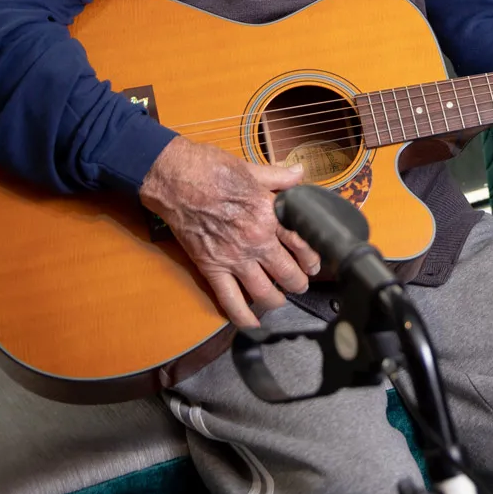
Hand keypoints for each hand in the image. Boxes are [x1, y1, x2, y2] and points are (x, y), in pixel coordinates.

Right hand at [139, 135, 322, 327]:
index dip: (313, 258)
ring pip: (264, 292)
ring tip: (280, 299)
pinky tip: (253, 324)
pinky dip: (243, 317)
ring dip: (276, 300)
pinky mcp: (211, 268)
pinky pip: (230, 301)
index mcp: (271, 214)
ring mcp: (234, 258)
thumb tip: (300, 173)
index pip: (303, 244)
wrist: (177, 179)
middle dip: (298, 283)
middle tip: (300, 284)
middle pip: (288, 274)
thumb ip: (279, 177)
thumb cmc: (214, 169)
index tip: (315, 264)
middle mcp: (257, 240)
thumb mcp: (253, 169)